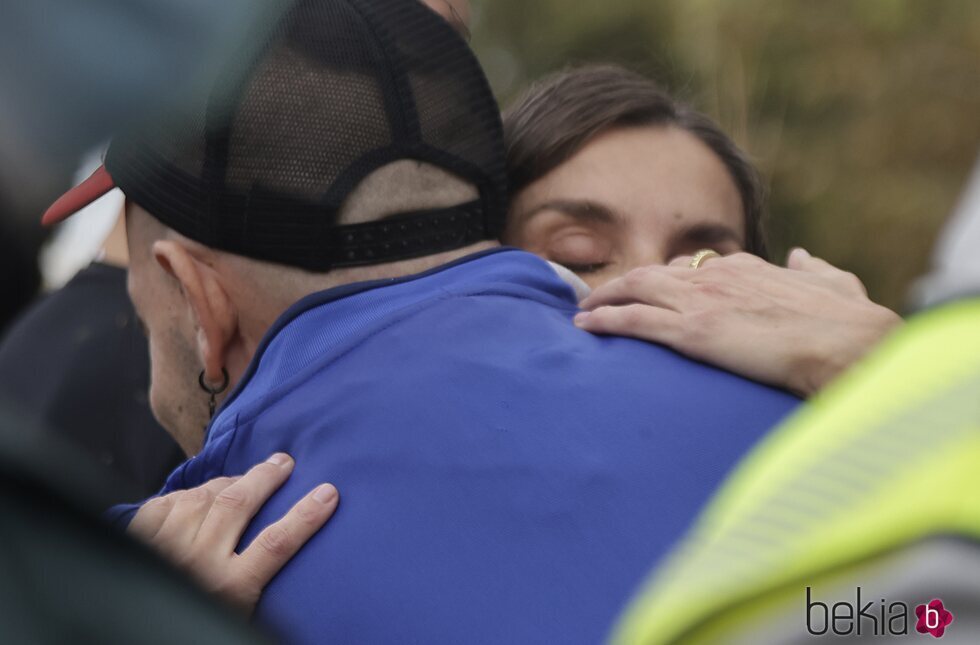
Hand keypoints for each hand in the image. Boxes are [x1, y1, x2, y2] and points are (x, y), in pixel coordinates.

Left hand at [128, 453, 338, 613]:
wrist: (135, 633)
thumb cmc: (191, 626)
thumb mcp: (238, 612)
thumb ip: (253, 581)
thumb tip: (280, 545)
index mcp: (229, 588)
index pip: (276, 543)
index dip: (305, 515)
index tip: (328, 493)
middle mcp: (197, 561)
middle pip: (239, 504)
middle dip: (266, 477)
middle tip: (284, 462)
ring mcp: (165, 546)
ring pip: (205, 496)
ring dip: (230, 481)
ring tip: (247, 475)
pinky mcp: (140, 538)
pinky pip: (169, 501)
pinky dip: (188, 494)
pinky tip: (199, 494)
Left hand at [574, 249, 901, 396]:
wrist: (849, 344)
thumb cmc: (849, 323)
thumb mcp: (836, 283)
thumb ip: (815, 269)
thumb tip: (804, 255)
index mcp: (747, 268)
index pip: (692, 268)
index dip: (666, 279)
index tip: (650, 290)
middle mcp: (717, 277)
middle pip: (654, 273)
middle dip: (622, 284)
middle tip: (598, 298)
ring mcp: (702, 302)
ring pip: (636, 290)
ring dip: (604, 300)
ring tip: (582, 312)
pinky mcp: (694, 332)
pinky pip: (636, 321)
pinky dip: (606, 321)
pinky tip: (586, 328)